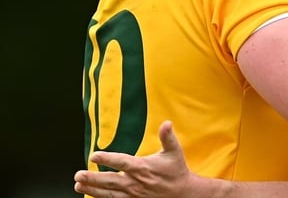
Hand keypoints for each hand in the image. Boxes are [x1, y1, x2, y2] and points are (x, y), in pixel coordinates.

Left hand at [74, 121, 193, 197]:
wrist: (182, 193)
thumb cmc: (176, 171)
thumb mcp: (174, 152)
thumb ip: (167, 137)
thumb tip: (167, 123)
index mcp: (143, 168)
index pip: (122, 162)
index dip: (107, 159)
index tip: (94, 155)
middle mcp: (136, 182)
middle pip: (110, 181)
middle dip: (93, 178)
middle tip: (78, 175)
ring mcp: (133, 194)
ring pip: (109, 193)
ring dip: (92, 190)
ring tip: (78, 185)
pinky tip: (91, 195)